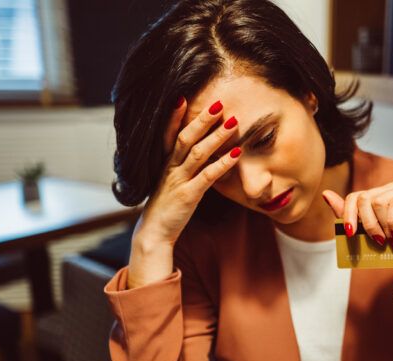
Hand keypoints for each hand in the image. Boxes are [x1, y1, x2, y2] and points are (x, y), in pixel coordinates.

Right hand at [134, 98, 242, 249]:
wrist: (154, 232)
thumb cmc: (166, 206)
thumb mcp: (171, 182)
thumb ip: (182, 168)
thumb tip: (201, 154)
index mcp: (165, 163)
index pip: (169, 134)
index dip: (174, 117)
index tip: (182, 97)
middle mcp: (170, 168)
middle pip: (185, 138)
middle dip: (202, 120)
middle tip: (218, 103)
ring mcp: (178, 181)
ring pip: (197, 153)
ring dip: (216, 136)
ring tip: (233, 122)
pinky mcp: (188, 195)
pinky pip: (208, 176)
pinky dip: (223, 163)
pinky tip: (238, 152)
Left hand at [322, 182, 392, 295]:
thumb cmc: (392, 247)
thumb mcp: (365, 233)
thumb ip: (347, 214)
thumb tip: (325, 194)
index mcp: (376, 196)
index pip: (354, 197)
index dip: (349, 215)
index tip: (351, 234)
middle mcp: (390, 189)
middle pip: (365, 199)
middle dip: (367, 224)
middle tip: (377, 241)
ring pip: (379, 202)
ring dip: (382, 226)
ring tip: (389, 241)